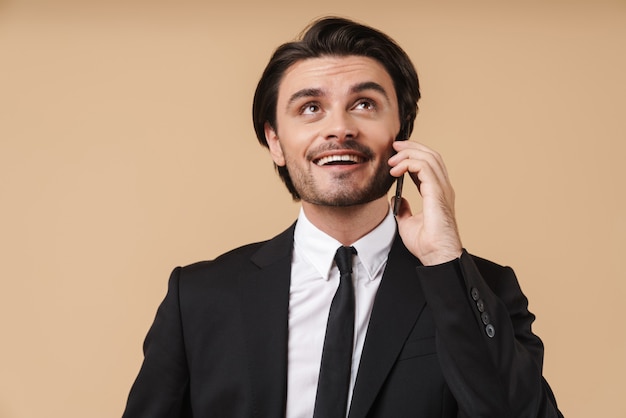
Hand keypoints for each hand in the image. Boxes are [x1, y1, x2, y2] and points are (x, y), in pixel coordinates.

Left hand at [388, 141, 462, 265]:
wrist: (436, 256)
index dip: (413, 155)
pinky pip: (424, 167)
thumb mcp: (407, 223)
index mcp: (438, 193)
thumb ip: (404, 209)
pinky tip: (396, 170)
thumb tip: (397, 199)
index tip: (395, 154)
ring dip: (409, 153)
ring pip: (429, 157)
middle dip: (412, 147)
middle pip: (431, 155)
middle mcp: (443, 188)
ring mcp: (443, 189)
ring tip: (392, 159)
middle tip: (394, 146)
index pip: (428, 165)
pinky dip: (409, 163)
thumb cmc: (427, 245)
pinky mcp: (438, 193)